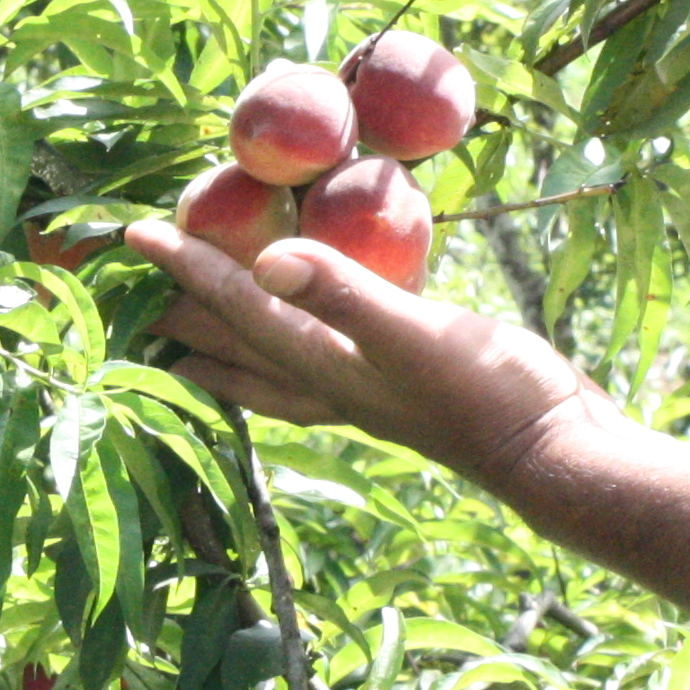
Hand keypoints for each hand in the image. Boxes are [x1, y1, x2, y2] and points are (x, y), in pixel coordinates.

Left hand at [125, 223, 630, 499]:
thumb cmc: (492, 394)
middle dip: (182, 321)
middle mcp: (332, 386)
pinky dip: (292, 350)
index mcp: (324, 366)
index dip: (187, 268)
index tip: (133, 235)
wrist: (559, 454)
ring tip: (184, 343)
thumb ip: (345, 296)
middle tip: (129, 297)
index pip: (239, 309)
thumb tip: (268, 260)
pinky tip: (311, 337)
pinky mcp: (402, 389)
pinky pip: (318, 367)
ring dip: (224, 351)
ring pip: (271, 371)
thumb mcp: (417, 333)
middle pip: (236, 351)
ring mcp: (366, 394)